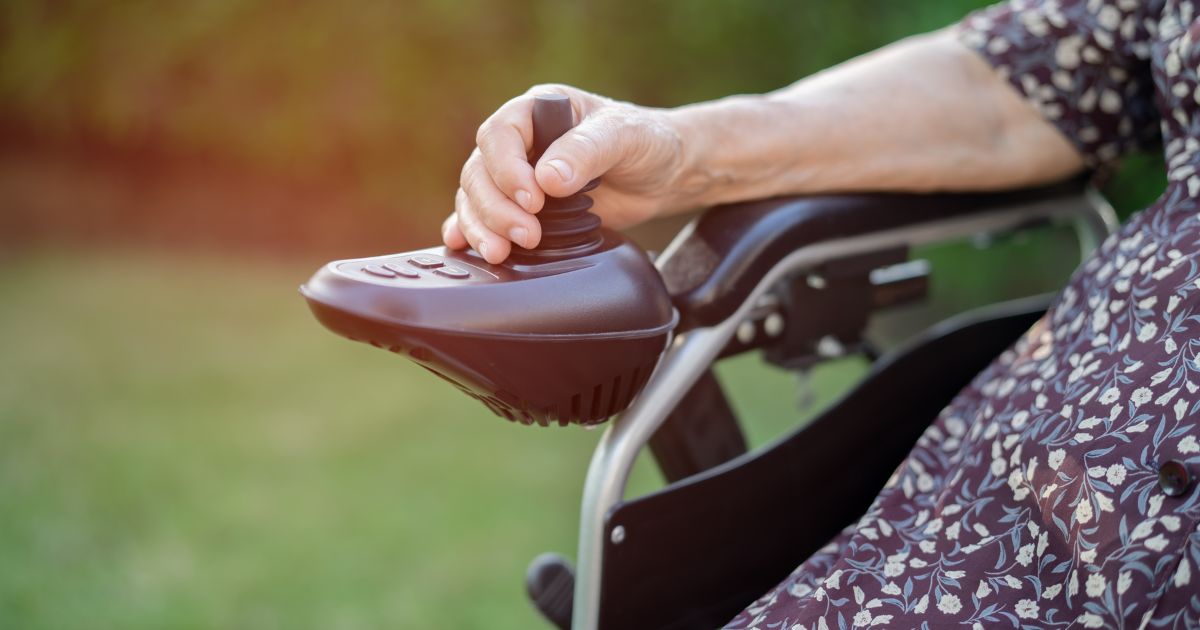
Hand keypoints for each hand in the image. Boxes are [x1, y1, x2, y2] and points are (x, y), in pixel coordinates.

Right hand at [444, 84, 684, 263]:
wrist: (664, 174)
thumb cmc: (646, 142)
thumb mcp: (624, 137)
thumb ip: (586, 152)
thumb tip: (548, 179)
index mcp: (538, 111)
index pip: (500, 135)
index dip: (507, 169)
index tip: (533, 199)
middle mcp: (520, 143)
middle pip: (480, 172)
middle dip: (496, 208)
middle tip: (526, 235)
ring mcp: (518, 177)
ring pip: (475, 197)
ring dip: (483, 226)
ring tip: (501, 252)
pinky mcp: (523, 209)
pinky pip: (482, 217)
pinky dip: (470, 232)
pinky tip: (463, 246)